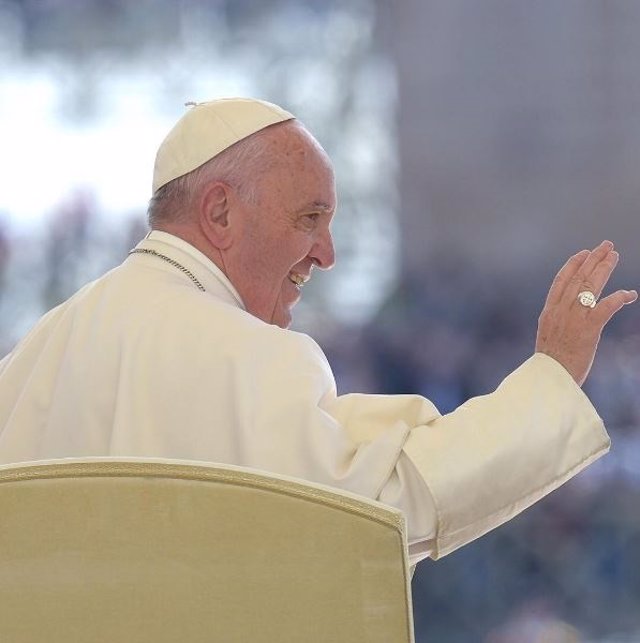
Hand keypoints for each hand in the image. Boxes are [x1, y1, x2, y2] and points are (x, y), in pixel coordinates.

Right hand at [535, 240, 637, 385]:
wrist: (550, 378)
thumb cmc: (551, 364)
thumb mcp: (548, 338)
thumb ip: (557, 324)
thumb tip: (566, 320)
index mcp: (549, 312)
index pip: (560, 281)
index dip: (572, 265)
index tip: (583, 254)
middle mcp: (560, 311)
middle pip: (577, 278)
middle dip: (592, 260)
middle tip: (606, 246)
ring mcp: (573, 318)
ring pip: (590, 286)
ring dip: (604, 269)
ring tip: (614, 256)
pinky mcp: (588, 328)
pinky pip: (606, 306)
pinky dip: (619, 298)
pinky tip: (630, 294)